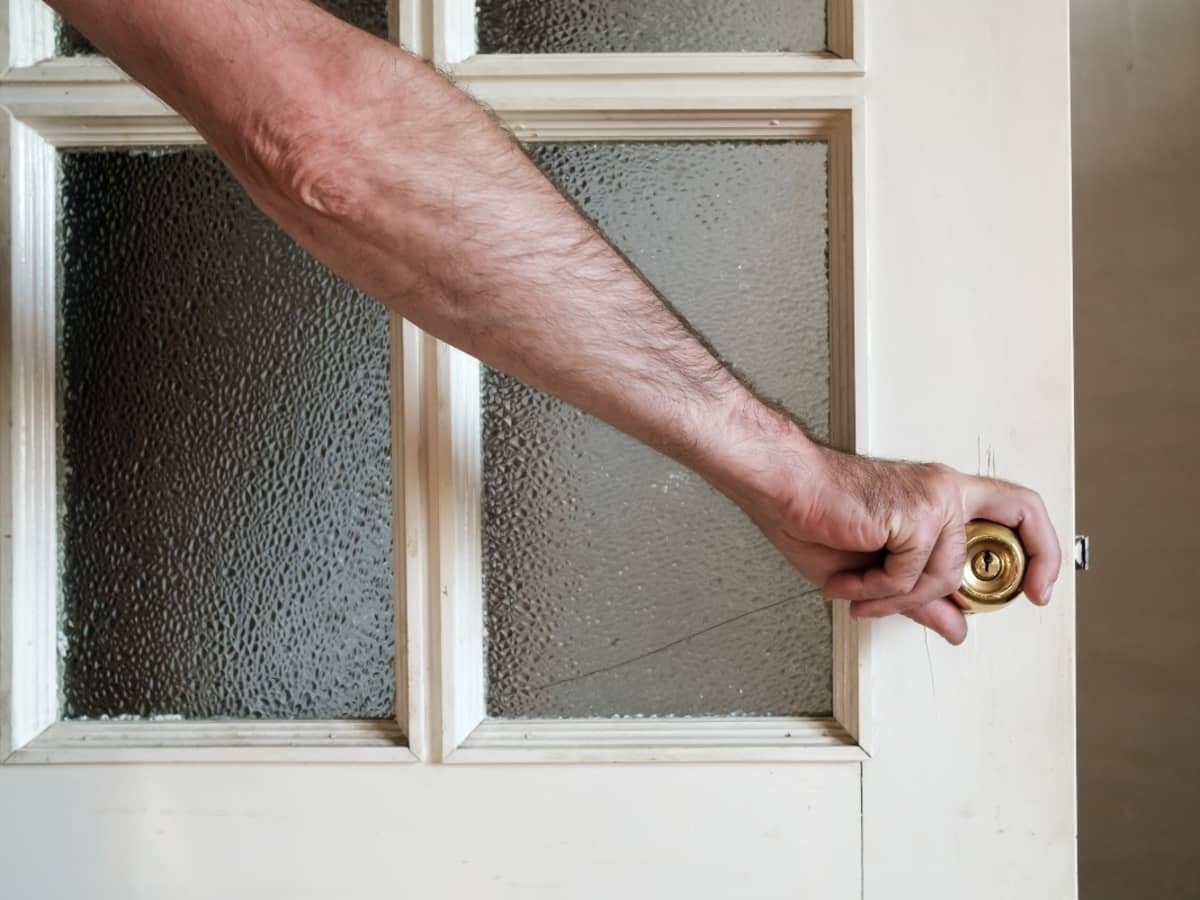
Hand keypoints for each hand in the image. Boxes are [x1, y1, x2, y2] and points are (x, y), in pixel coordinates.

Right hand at [717, 421, 1061, 643]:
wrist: (783, 489)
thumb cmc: (816, 517)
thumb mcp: (879, 571)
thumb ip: (923, 597)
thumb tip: (957, 627)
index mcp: (940, 496)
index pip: (1014, 509)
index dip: (1040, 547)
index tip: (1041, 587)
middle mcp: (944, 491)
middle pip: (1019, 516)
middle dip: (1033, 562)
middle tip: (1020, 599)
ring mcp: (932, 499)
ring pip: (945, 574)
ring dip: (896, 598)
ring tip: (858, 592)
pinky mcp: (914, 514)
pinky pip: (911, 576)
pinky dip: (876, 589)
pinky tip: (849, 581)